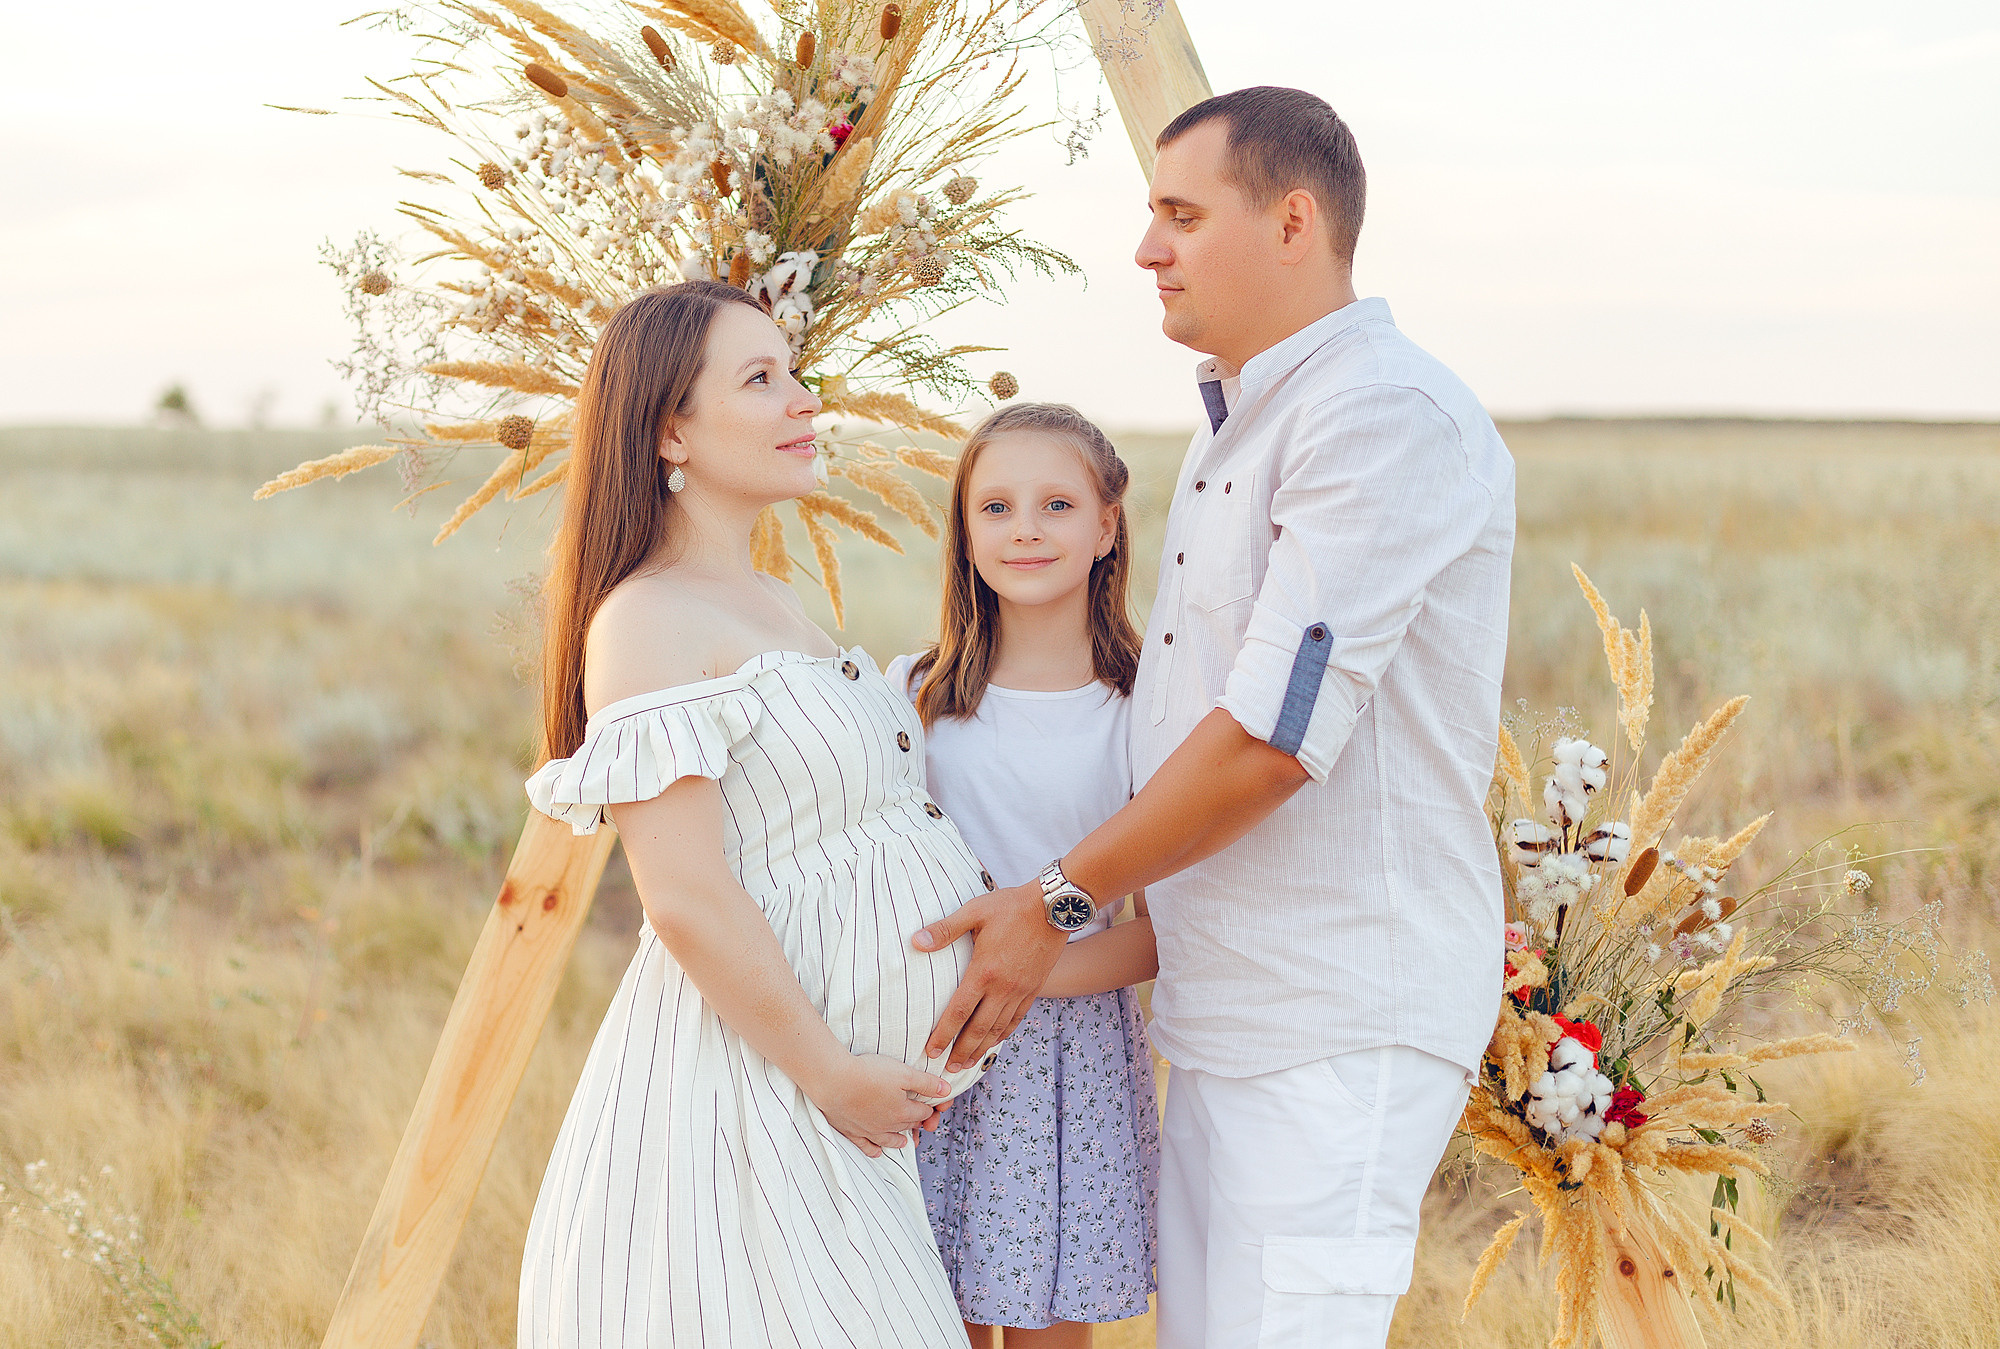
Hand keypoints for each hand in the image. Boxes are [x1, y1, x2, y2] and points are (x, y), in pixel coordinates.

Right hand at [804, 1053, 951, 1157]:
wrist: (834, 1082)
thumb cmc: (869, 1073)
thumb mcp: (904, 1073)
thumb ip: (926, 1083)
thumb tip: (947, 1090)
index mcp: (903, 1111)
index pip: (923, 1112)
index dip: (930, 1107)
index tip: (933, 1104)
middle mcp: (888, 1125)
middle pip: (907, 1125)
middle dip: (917, 1123)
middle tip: (922, 1123)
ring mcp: (869, 1131)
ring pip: (889, 1139)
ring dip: (898, 1140)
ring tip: (905, 1142)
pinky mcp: (851, 1131)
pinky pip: (865, 1146)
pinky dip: (873, 1150)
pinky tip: (877, 1152)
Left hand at [913, 882, 1068, 1070]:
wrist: (1053, 907)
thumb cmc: (1011, 906)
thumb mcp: (974, 911)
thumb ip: (945, 929)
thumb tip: (916, 941)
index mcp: (984, 971)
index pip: (959, 1011)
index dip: (944, 1034)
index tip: (931, 1051)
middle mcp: (1003, 987)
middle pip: (979, 1028)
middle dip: (962, 1051)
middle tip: (948, 1069)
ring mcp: (1020, 990)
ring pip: (998, 1028)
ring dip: (982, 1048)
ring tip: (968, 1063)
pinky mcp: (1034, 988)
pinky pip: (1017, 1018)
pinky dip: (1004, 1033)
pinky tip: (995, 1041)